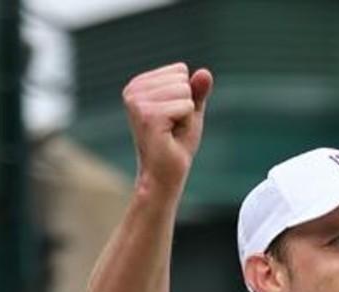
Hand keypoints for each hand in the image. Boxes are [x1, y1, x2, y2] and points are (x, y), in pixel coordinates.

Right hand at [122, 62, 213, 193]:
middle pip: (182, 79)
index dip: (186, 96)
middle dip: (186, 105)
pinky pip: (185, 106)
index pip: (180, 70)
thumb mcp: (190, 111)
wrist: (165, 173)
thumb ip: (197, 90)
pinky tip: (171, 135)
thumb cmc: (176, 143)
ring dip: (186, 115)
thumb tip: (205, 72)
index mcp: (138, 84)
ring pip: (184, 92)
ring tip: (171, 130)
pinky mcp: (148, 116)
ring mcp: (138, 103)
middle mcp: (133, 90)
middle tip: (174, 126)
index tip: (173, 116)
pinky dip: (186, 122)